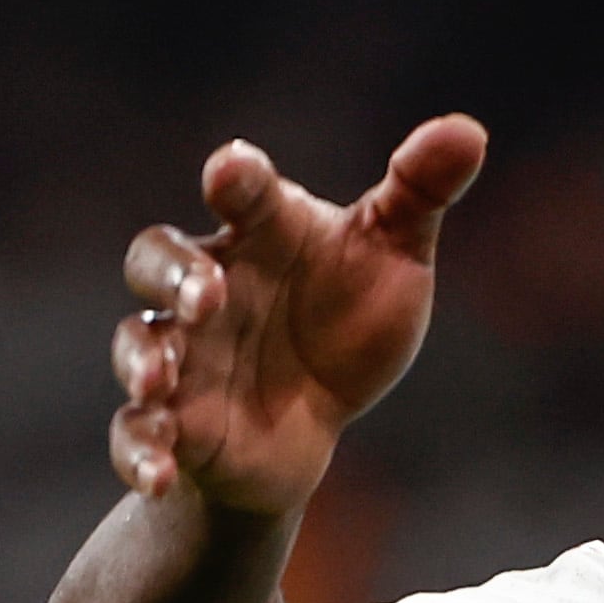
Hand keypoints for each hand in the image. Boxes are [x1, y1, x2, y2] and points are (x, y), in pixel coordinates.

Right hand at [110, 116, 486, 513]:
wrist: (316, 419)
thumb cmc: (347, 318)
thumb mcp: (395, 255)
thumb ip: (420, 191)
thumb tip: (468, 129)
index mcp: (261, 233)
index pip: (239, 192)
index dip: (235, 178)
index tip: (233, 170)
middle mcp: (208, 286)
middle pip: (156, 258)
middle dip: (175, 274)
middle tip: (208, 295)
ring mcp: (183, 355)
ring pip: (136, 342)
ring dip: (140, 360)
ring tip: (158, 381)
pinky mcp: (175, 424)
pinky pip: (135, 434)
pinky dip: (139, 451)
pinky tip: (159, 473)